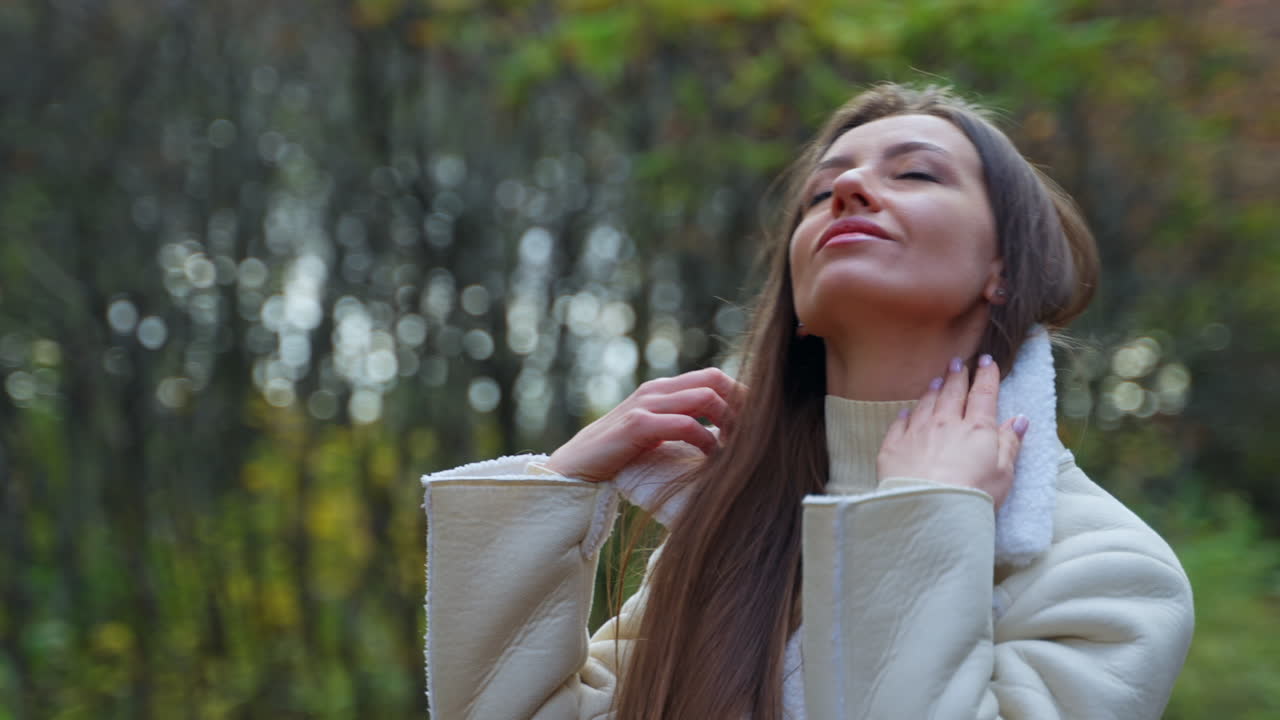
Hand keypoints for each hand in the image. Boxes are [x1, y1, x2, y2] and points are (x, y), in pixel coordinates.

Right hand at [545, 367, 744, 482]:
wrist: (572, 470)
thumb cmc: (616, 458)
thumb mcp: (654, 436)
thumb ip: (680, 426)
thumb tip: (722, 438)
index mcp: (662, 390)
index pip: (715, 377)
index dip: (741, 396)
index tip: (758, 425)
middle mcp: (656, 390)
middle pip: (716, 379)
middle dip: (742, 404)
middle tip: (756, 434)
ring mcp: (646, 404)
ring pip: (706, 397)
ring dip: (730, 422)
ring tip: (738, 448)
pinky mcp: (637, 425)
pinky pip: (686, 424)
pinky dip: (706, 440)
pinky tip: (711, 458)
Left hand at [877, 355, 1028, 507]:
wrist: (929, 510)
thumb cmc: (973, 495)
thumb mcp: (1003, 473)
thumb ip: (1010, 444)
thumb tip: (1020, 420)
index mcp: (976, 429)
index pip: (983, 394)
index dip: (986, 376)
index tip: (986, 360)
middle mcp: (945, 424)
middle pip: (952, 393)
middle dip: (956, 375)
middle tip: (957, 362)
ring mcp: (916, 433)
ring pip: (926, 404)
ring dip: (932, 390)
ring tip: (937, 381)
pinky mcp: (893, 447)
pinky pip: (899, 424)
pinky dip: (904, 415)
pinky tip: (905, 411)